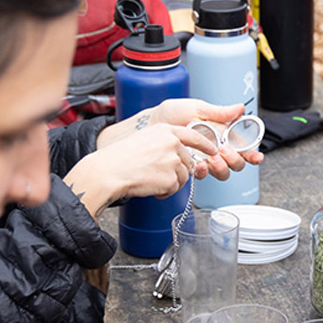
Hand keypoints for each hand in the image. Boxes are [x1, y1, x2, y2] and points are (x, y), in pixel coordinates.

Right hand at [64, 123, 216, 220]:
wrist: (108, 172)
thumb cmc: (121, 158)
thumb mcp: (145, 139)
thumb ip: (165, 143)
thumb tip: (180, 155)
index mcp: (166, 130)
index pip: (194, 135)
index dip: (205, 144)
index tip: (213, 150)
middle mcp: (172, 143)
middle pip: (189, 161)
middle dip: (177, 171)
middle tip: (157, 174)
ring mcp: (173, 160)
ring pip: (184, 177)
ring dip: (171, 183)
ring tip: (151, 180)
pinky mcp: (172, 177)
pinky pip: (175, 189)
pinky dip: (165, 192)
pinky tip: (151, 186)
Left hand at [147, 99, 264, 177]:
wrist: (150, 126)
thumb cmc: (171, 115)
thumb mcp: (196, 108)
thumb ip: (219, 111)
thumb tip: (240, 108)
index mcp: (222, 134)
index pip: (243, 147)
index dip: (252, 154)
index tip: (256, 156)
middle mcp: (216, 149)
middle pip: (236, 164)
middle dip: (235, 159)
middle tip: (224, 150)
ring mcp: (204, 159)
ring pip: (223, 173)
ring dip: (221, 167)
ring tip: (213, 158)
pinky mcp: (191, 167)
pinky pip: (203, 175)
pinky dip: (204, 171)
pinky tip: (199, 163)